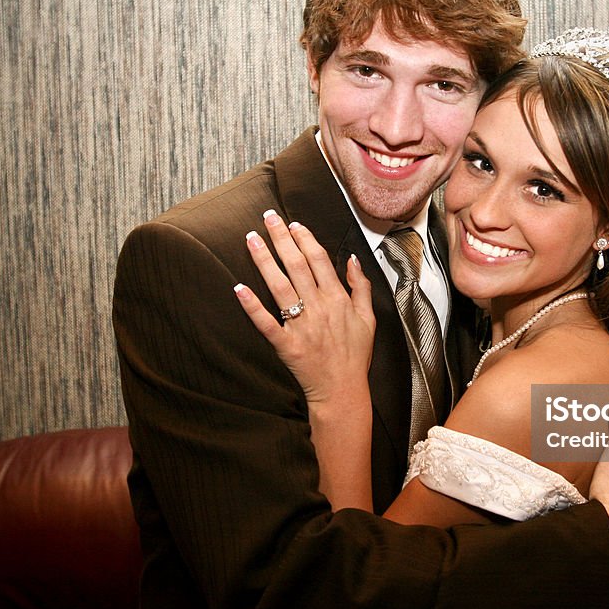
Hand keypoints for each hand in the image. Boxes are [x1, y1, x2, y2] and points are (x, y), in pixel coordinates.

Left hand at [234, 210, 375, 404]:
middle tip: (268, 217)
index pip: (319, 260)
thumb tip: (353, 259)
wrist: (343, 391)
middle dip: (281, 238)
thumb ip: (361, 286)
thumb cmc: (354, 356)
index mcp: (337, 299)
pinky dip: (252, 306)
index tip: (293, 223)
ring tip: (251, 239)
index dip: (304, 239)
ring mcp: (301, 325)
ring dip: (264, 260)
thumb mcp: (369, 318)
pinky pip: (266, 322)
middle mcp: (319, 308)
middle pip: (296, 265)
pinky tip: (239, 288)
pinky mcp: (286, 344)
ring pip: (279, 286)